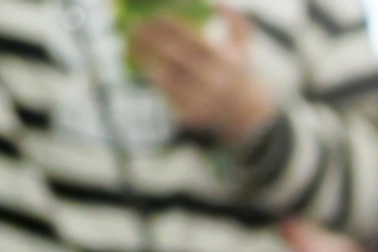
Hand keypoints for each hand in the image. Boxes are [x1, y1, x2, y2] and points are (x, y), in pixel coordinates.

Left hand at [129, 6, 277, 146]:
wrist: (245, 113)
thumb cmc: (235, 70)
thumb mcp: (243, 47)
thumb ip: (235, 23)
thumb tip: (216, 3)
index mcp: (225, 61)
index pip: (189, 36)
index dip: (168, 23)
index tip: (154, 13)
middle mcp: (212, 81)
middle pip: (172, 54)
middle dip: (149, 38)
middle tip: (133, 26)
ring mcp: (199, 99)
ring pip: (162, 75)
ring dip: (143, 58)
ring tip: (131, 45)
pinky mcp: (187, 114)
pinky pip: (163, 92)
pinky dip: (151, 77)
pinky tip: (145, 66)